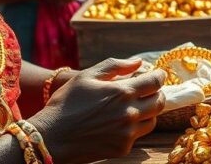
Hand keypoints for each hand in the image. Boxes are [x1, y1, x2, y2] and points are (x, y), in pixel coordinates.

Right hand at [29, 58, 165, 161]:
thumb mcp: (86, 76)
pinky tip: (117, 123)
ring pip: (152, 120)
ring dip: (148, 112)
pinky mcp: (122, 148)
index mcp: (122, 92)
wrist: (50, 137)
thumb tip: (138, 62)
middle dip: (157, 93)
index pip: (156, 82)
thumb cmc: (66, 103)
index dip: (159, 76)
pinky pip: (137, 136)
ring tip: (132, 107)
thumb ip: (115, 66)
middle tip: (147, 91)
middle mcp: (129, 113)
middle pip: (160, 102)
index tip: (156, 74)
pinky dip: (133, 128)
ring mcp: (127, 133)